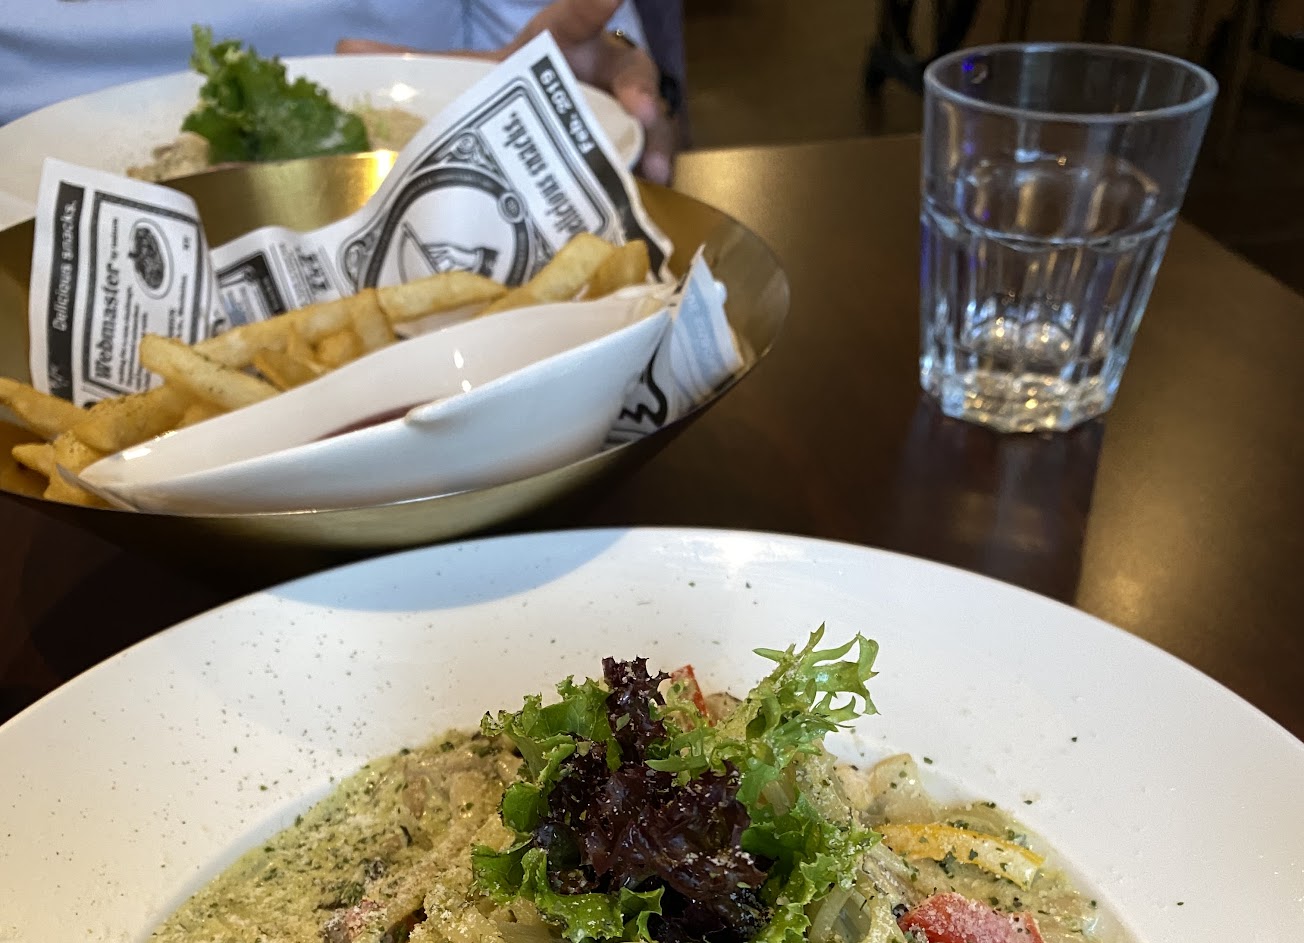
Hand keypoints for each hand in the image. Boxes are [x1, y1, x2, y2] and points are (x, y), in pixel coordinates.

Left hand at [337, 0, 676, 183]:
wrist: (506, 156)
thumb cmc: (491, 109)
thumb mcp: (455, 87)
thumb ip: (410, 69)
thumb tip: (343, 52)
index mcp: (554, 52)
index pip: (575, 18)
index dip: (592, 3)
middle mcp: (593, 85)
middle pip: (629, 72)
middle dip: (640, 87)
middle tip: (642, 110)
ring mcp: (615, 127)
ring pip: (649, 125)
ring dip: (656, 144)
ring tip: (652, 171)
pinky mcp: (621, 171)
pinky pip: (642, 175)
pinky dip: (647, 189)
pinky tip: (645, 203)